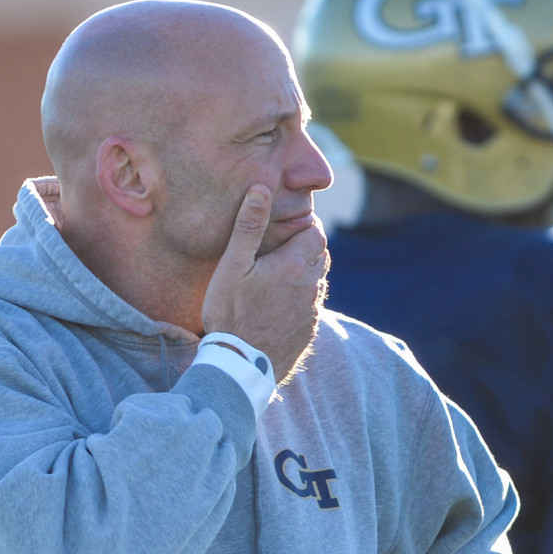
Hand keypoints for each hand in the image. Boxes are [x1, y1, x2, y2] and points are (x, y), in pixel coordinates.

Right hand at [199, 184, 326, 382]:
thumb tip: (261, 188)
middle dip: (307, 247)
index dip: (304, 227)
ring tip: (280, 276)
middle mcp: (312, 286)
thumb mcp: (232, 266)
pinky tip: (279, 304)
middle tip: (282, 249)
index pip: (316, 233)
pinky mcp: (309, 330)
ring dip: (306, 273)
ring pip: (319, 280)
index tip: (286, 229)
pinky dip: (302, 298)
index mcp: (295, 265)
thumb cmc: (231, 313)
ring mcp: (313, 310)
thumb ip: (249, 227)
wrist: (241, 364)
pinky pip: (313, 305)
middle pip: (322, 255)